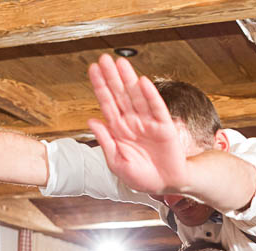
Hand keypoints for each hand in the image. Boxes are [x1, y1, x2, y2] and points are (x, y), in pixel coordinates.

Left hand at [87, 54, 188, 194]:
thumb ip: (105, 141)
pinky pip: (157, 108)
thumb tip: (91, 121)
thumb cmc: (140, 177)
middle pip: (120, 95)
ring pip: (136, 97)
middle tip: (104, 59)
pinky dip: (150, 95)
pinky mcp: (164, 127)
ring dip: (129, 80)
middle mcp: (133, 122)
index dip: (100, 86)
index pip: (107, 103)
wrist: (164, 186)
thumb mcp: (116, 162)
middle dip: (112, 77)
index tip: (93, 69)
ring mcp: (149, 123)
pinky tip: (142, 82)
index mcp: (119, 130)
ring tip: (121, 63)